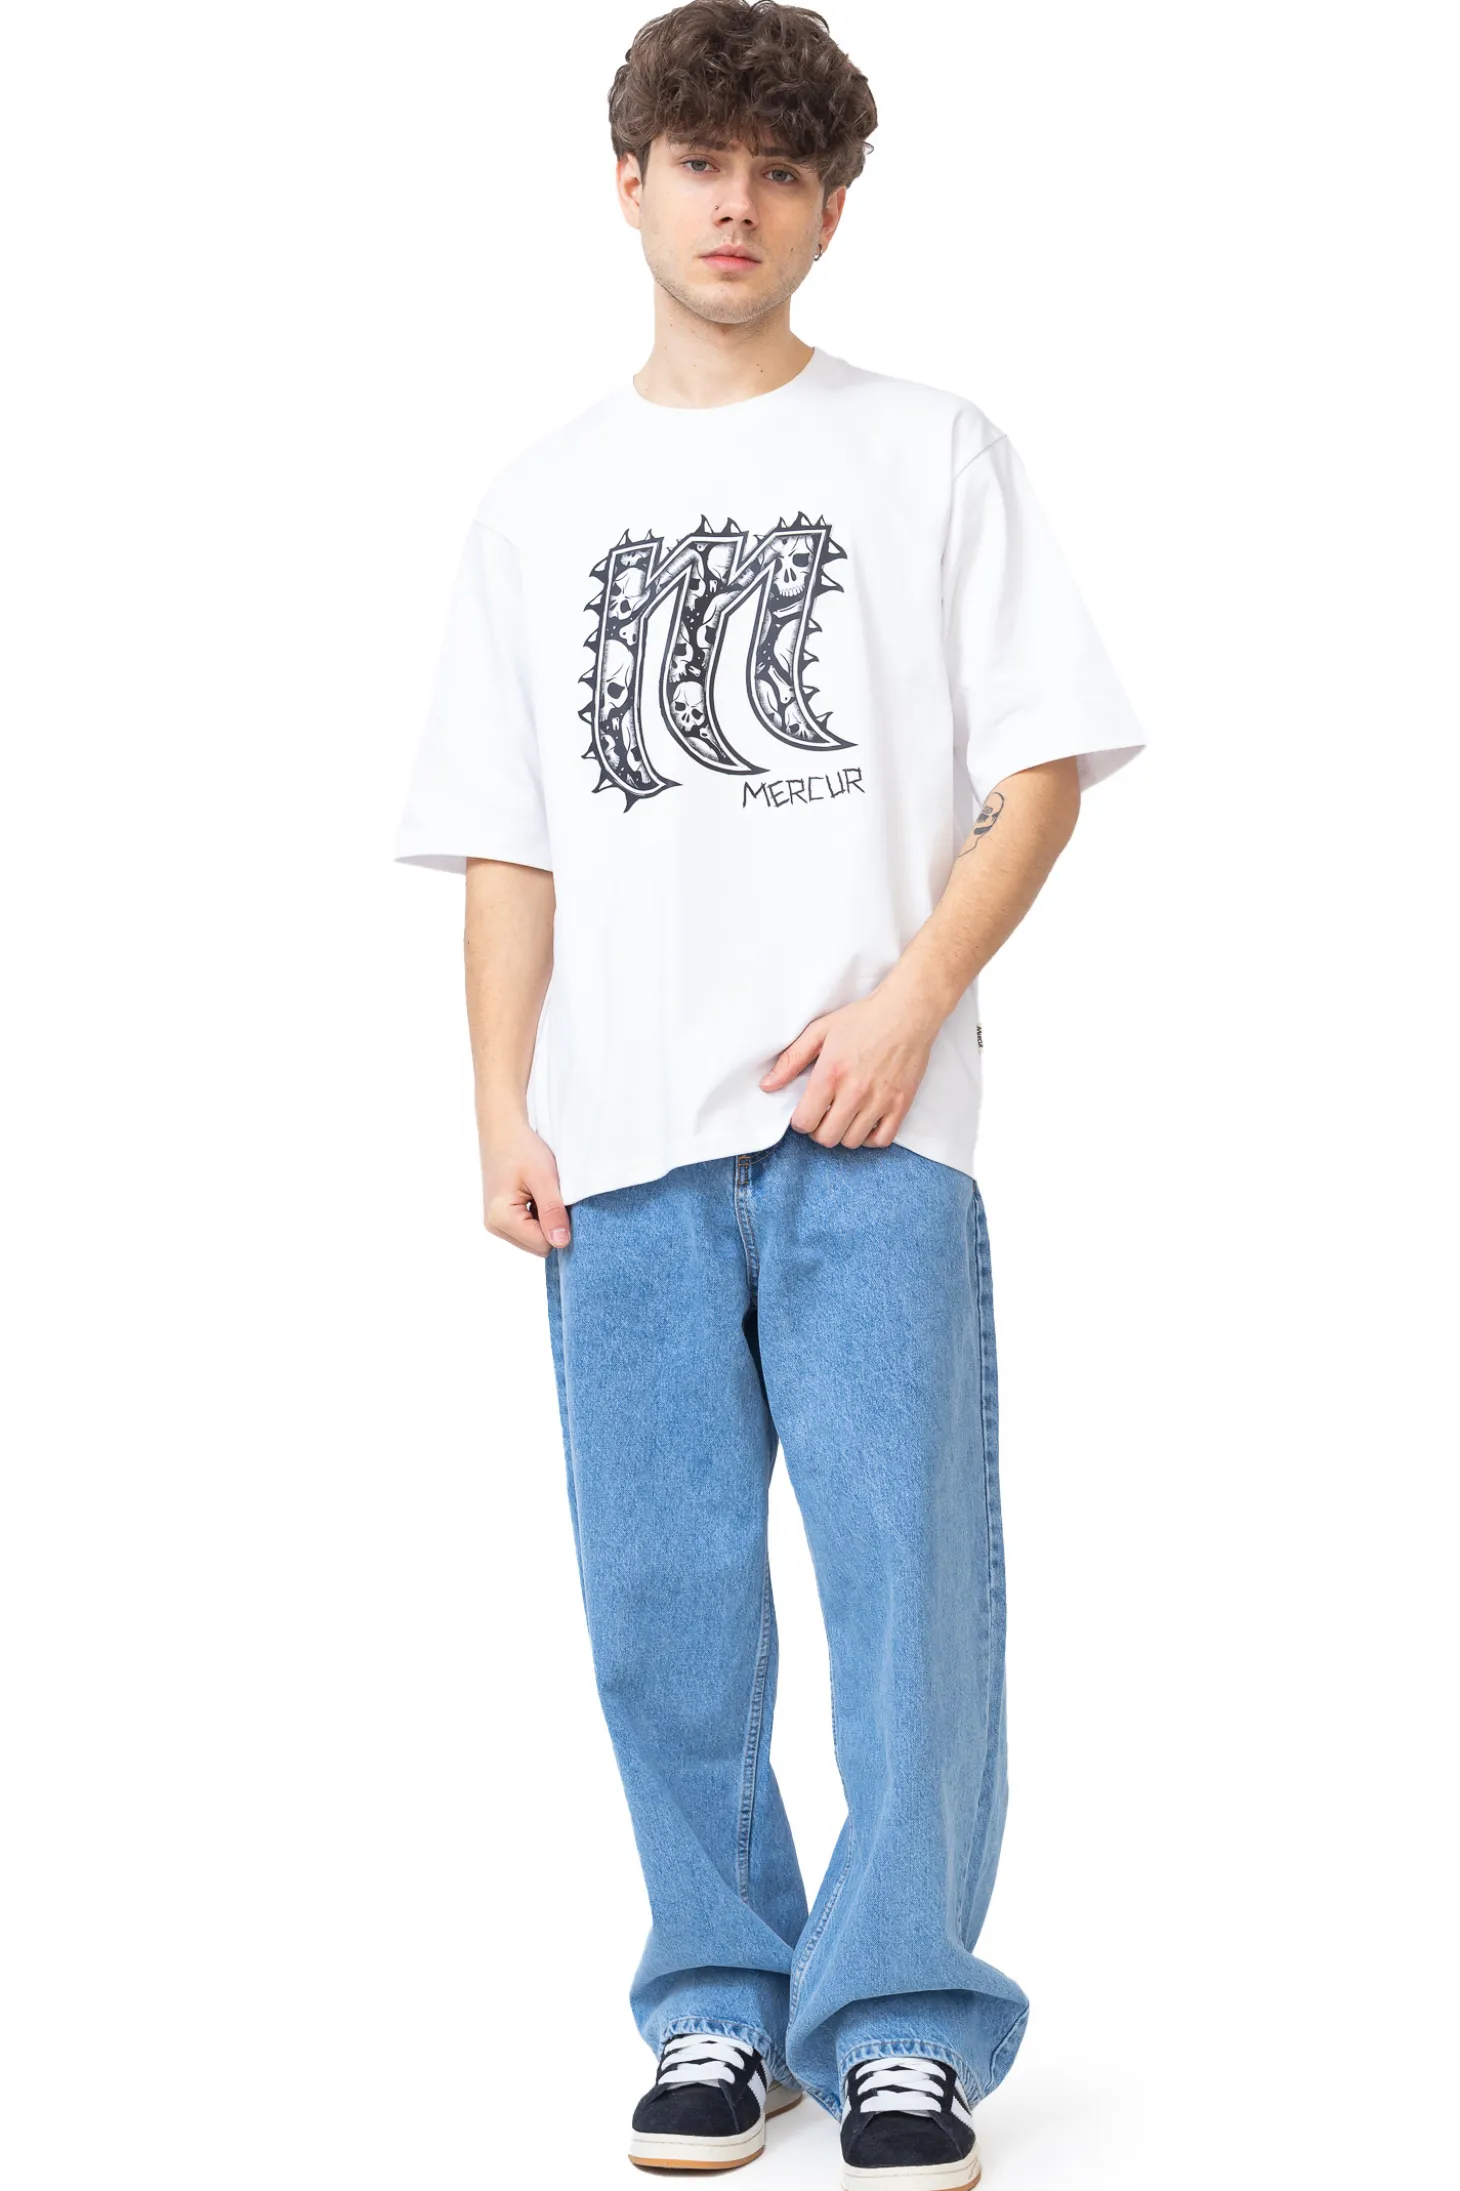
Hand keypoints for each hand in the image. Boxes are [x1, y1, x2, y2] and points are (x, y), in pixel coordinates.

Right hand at [480, 1120, 571, 1255]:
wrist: (502, 1129)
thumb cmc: (522, 1148)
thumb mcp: (544, 1178)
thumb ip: (552, 1212)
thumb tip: (561, 1243)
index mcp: (500, 1218)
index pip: (543, 1245)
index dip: (560, 1226)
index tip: (561, 1200)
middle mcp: (493, 1226)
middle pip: (538, 1246)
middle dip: (551, 1225)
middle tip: (551, 1195)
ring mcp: (495, 1224)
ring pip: (534, 1240)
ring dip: (545, 1221)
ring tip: (541, 1193)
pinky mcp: (500, 1218)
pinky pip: (527, 1230)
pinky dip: (538, 1217)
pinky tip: (535, 1196)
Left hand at [759, 975, 943, 1148]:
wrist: (906, 1011)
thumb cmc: (863, 1019)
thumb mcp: (820, 1031)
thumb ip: (791, 1060)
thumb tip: (767, 1086)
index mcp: (830, 1074)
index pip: (805, 1121)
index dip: (800, 1121)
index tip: (806, 1112)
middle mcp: (855, 1092)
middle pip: (827, 1137)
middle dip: (819, 1130)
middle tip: (824, 1115)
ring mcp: (880, 1100)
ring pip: (853, 1141)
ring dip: (844, 1133)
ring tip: (844, 1116)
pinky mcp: (901, 1104)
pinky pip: (882, 1140)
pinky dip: (871, 1137)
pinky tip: (866, 1121)